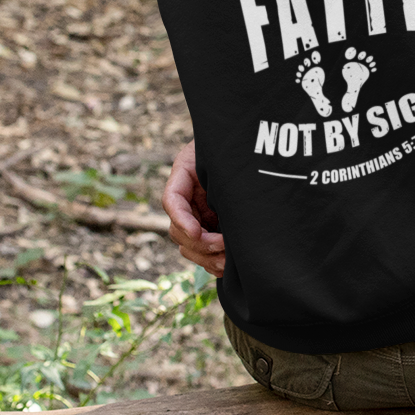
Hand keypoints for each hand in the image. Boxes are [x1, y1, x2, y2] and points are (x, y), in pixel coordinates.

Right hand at [163, 140, 225, 276]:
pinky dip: (212, 262)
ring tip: (227, 262)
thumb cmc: (231, 146)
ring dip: (206, 257)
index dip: (182, 219)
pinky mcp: (210, 229)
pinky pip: (203, 252)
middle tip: (223, 245)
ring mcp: (196, 217)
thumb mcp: (220, 151)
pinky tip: (227, 267)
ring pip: (188, 246)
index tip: (197, 231)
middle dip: (199, 243)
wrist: (241, 150)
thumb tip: (224, 183)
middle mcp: (186, 201)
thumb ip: (218, 166)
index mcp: (183, 178)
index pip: (172, 201)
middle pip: (178, 231)